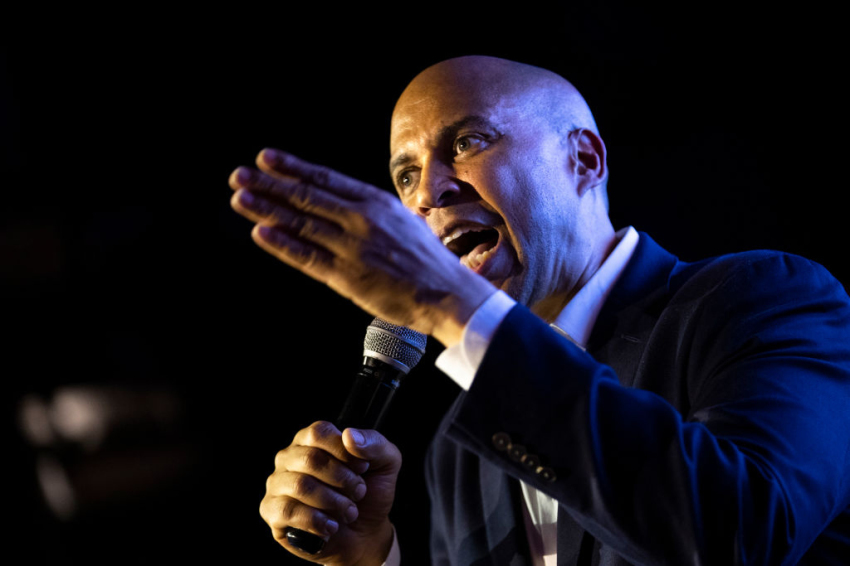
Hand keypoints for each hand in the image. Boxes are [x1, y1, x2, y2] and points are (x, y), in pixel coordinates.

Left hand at [229, 148, 494, 346]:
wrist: (447, 293)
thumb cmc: (427, 259)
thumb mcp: (404, 220)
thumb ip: (373, 210)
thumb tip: (348, 200)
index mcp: (376, 202)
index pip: (325, 179)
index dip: (292, 168)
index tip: (266, 158)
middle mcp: (362, 220)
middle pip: (306, 196)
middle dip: (269, 184)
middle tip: (239, 174)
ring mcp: (352, 248)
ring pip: (301, 223)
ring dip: (267, 209)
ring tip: (241, 198)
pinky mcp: (346, 276)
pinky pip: (307, 257)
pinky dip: (282, 244)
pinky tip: (261, 233)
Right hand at [260, 421, 400, 565]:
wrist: (364, 535)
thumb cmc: (369, 493)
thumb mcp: (385, 463)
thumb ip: (374, 444)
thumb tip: (349, 435)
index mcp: (312, 439)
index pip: (318, 433)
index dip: (344, 452)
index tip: (363, 468)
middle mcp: (290, 458)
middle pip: (310, 459)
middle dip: (343, 480)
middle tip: (359, 492)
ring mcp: (278, 484)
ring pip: (300, 486)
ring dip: (333, 502)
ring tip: (349, 511)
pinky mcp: (272, 512)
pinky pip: (288, 512)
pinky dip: (317, 521)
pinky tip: (331, 526)